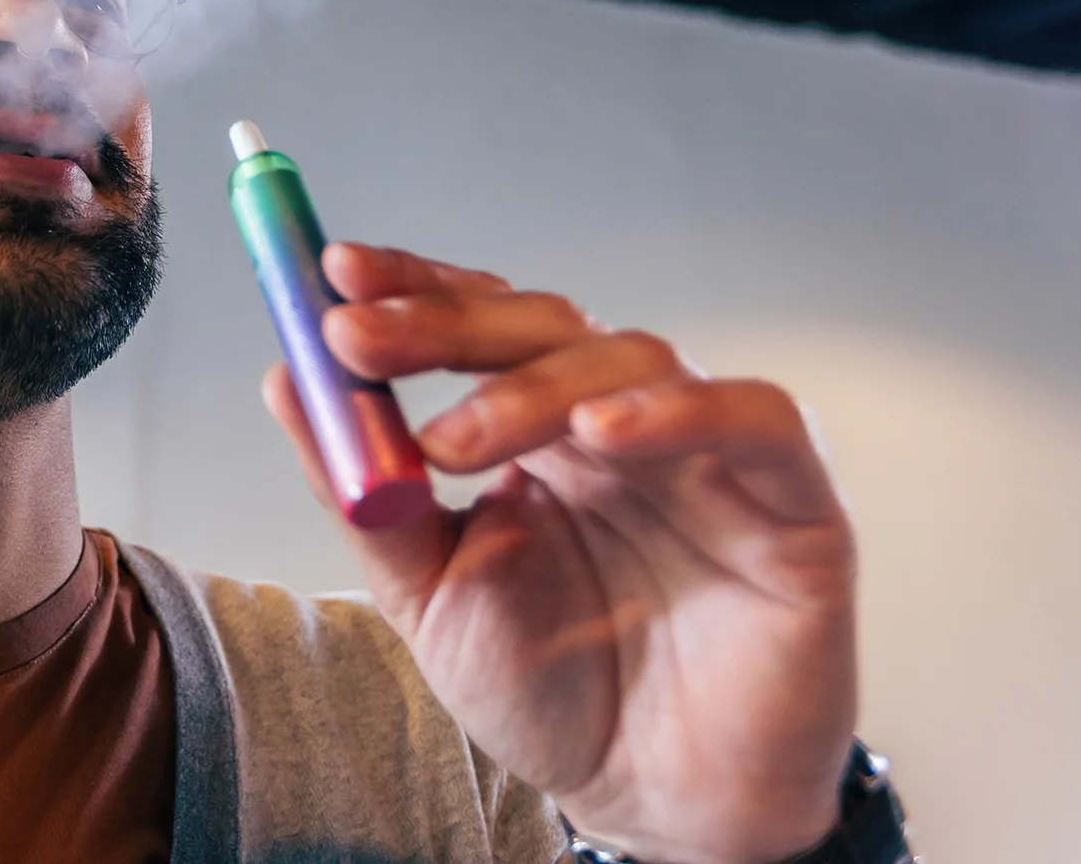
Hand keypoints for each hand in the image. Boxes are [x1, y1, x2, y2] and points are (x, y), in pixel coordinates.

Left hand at [261, 243, 857, 863]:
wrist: (652, 806)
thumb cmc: (552, 696)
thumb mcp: (429, 596)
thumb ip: (367, 495)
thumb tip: (286, 384)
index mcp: (543, 435)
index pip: (483, 327)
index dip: (416, 289)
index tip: (334, 274)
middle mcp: (625, 427)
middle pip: (547, 326)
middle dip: (446, 324)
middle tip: (359, 336)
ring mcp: (710, 455)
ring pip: (635, 359)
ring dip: (533, 386)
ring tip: (454, 439)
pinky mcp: (794, 502)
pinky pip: (756, 417)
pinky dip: (681, 410)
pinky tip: (603, 433)